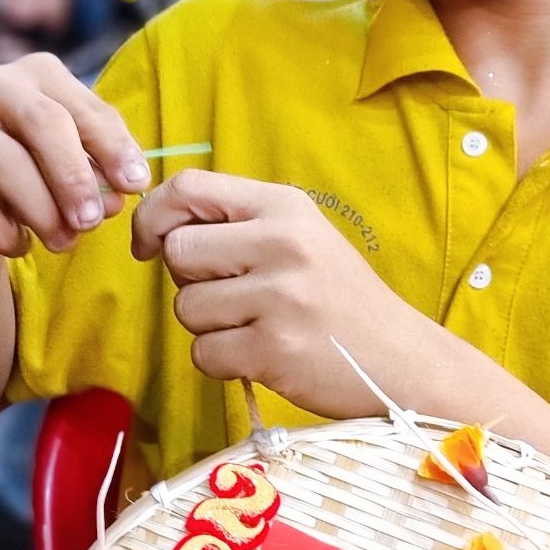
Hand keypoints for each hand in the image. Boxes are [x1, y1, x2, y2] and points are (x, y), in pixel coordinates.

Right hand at [0, 54, 149, 256]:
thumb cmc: (40, 169)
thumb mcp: (78, 160)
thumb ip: (101, 170)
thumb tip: (118, 196)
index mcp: (38, 72)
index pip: (82, 106)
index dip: (113, 147)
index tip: (135, 186)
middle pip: (42, 123)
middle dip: (73, 177)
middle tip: (93, 221)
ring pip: (6, 164)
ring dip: (42, 211)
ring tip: (65, 242)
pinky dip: (2, 232)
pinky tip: (21, 243)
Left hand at [132, 172, 439, 416]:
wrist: (401, 360)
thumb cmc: (340, 300)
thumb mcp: (302, 239)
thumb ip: (239, 226)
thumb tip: (159, 231)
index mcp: (285, 206)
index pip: (189, 187)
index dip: (154, 216)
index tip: (149, 244)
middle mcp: (282, 243)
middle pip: (178, 251)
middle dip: (189, 281)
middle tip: (232, 297)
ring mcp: (278, 297)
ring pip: (185, 308)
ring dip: (208, 327)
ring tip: (256, 328)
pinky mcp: (272, 349)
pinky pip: (203, 354)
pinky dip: (221, 362)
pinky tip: (261, 356)